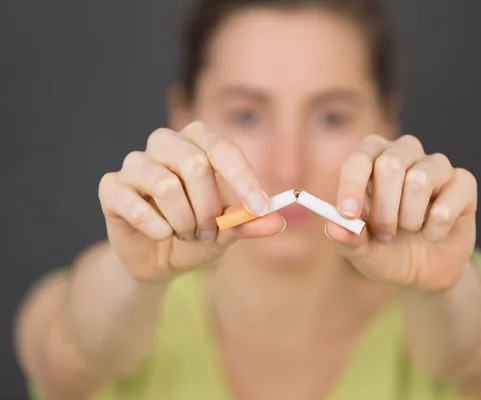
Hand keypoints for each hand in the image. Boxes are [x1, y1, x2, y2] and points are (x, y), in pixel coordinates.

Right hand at [98, 121, 284, 282]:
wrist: (158, 259)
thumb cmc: (196, 234)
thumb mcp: (227, 232)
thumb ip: (248, 224)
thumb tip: (276, 222)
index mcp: (198, 142)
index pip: (222, 148)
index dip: (243, 178)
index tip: (260, 208)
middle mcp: (165, 143)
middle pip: (195, 163)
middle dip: (208, 208)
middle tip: (209, 232)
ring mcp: (135, 162)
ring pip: (165, 185)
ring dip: (183, 222)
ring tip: (185, 234)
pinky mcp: (111, 186)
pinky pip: (134, 205)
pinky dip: (156, 228)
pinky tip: (160, 235)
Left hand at [326, 134, 476, 291]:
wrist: (424, 273)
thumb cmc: (386, 252)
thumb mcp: (361, 253)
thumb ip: (347, 240)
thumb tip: (334, 228)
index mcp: (371, 161)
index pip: (360, 156)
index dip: (352, 184)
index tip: (348, 214)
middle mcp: (404, 154)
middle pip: (390, 164)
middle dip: (384, 209)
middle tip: (385, 234)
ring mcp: (436, 166)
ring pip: (419, 180)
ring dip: (410, 218)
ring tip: (411, 231)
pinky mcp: (464, 182)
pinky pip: (450, 197)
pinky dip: (437, 227)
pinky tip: (435, 233)